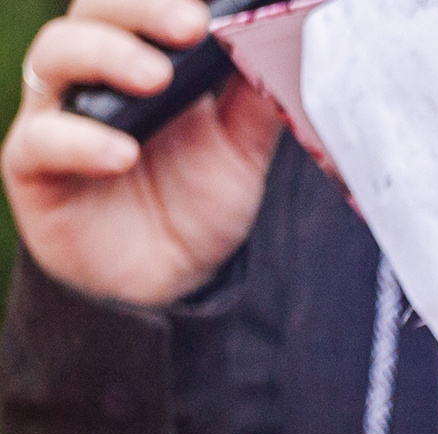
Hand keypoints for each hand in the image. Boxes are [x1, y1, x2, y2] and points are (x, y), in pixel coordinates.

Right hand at [3, 0, 281, 307]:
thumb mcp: (242, 152)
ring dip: (106, 58)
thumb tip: (281, 44)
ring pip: (54, 57)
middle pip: (92, 13)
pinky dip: (80, 141)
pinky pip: (42, 140)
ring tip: (156, 81)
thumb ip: (257, 102)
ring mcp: (56, 114)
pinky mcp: (32, 165)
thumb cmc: (194, 201)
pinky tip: (121, 154)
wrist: (169, 278)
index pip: (137, 4)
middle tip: (190, 26)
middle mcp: (90, 75)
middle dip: (140, 11)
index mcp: (138, 57)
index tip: (209, 8)